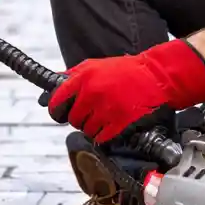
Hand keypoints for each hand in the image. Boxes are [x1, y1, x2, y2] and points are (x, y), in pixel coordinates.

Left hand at [47, 39, 204, 143]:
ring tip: (107, 116)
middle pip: (73, 119)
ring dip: (95, 128)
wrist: (157, 76)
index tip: (61, 114)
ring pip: (87, 131)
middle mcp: (93, 92)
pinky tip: (114, 124)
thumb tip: (48, 92)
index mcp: (84, 77)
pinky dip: (106, 135)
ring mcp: (107, 108)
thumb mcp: (94, 66)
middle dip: (81, 119)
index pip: (57, 102)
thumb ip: (71, 78)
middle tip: (93, 113)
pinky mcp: (120, 122)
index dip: (58, 110)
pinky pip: (102, 138)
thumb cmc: (126, 71)